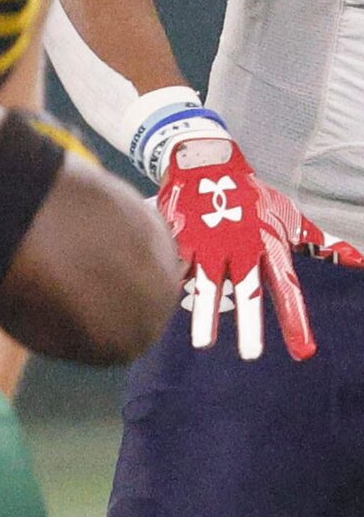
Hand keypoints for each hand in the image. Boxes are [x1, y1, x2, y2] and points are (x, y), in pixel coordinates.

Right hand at [157, 134, 357, 359]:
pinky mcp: (181, 237)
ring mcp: (209, 243)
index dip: (295, 320)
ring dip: (207, 316)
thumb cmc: (252, 196)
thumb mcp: (288, 217)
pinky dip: (179, 287)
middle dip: (250, 324)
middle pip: (248, 291)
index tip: (303, 351)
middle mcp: (241, 247)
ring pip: (209, 285)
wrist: (205, 161)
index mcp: (269, 245)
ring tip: (204, 343)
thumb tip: (359, 261)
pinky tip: (172, 304)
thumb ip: (320, 244)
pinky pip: (181, 267)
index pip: (286, 288)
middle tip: (251, 355)